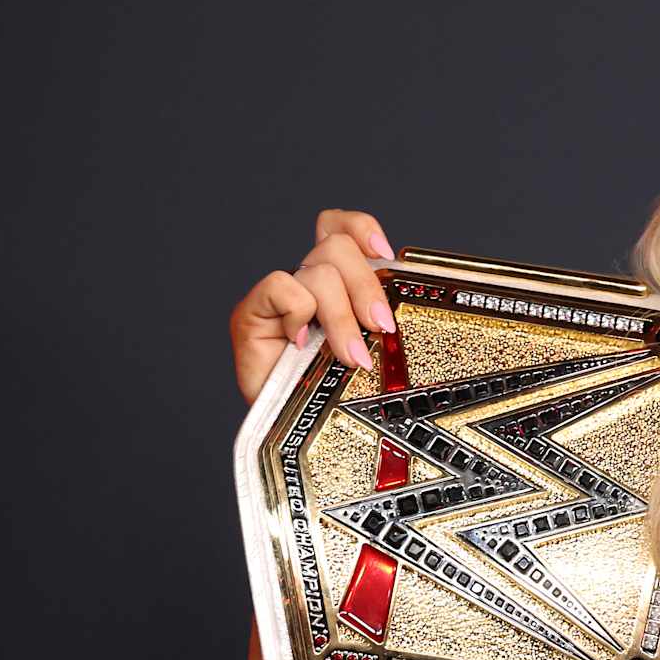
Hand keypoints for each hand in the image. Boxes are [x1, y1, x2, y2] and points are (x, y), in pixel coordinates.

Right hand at [229, 209, 395, 404]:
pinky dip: (300, 313)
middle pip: (337, 247)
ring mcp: (278, 297)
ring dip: (341, 315)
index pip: (340, 228)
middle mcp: (305, 282)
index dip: (361, 228)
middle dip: (366, 287)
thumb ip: (378, 320)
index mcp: (335, 283)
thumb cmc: (330, 393)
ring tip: (350, 355)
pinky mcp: (252, 313)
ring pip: (319, 272)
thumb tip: (407, 309)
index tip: (385, 252)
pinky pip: (283, 287)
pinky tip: (303, 343)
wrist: (290, 431)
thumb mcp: (369, 349)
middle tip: (380, 327)